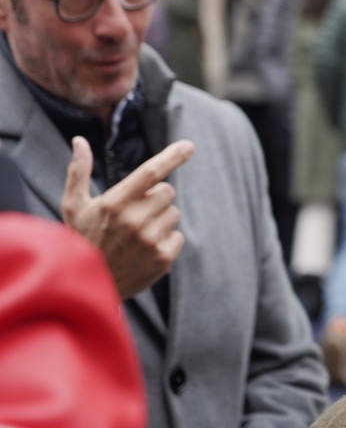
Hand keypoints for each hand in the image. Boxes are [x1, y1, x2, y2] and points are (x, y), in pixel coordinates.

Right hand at [60, 137, 194, 299]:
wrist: (88, 287)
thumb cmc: (82, 239)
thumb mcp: (74, 206)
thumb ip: (78, 171)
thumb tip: (79, 140)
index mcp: (114, 203)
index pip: (151, 172)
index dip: (173, 156)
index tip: (189, 145)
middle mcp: (134, 220)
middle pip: (167, 191)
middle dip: (155, 198)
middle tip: (133, 214)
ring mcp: (150, 240)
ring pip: (174, 213)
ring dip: (160, 219)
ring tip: (136, 235)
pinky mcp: (163, 258)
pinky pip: (178, 236)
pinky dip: (166, 240)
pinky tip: (145, 249)